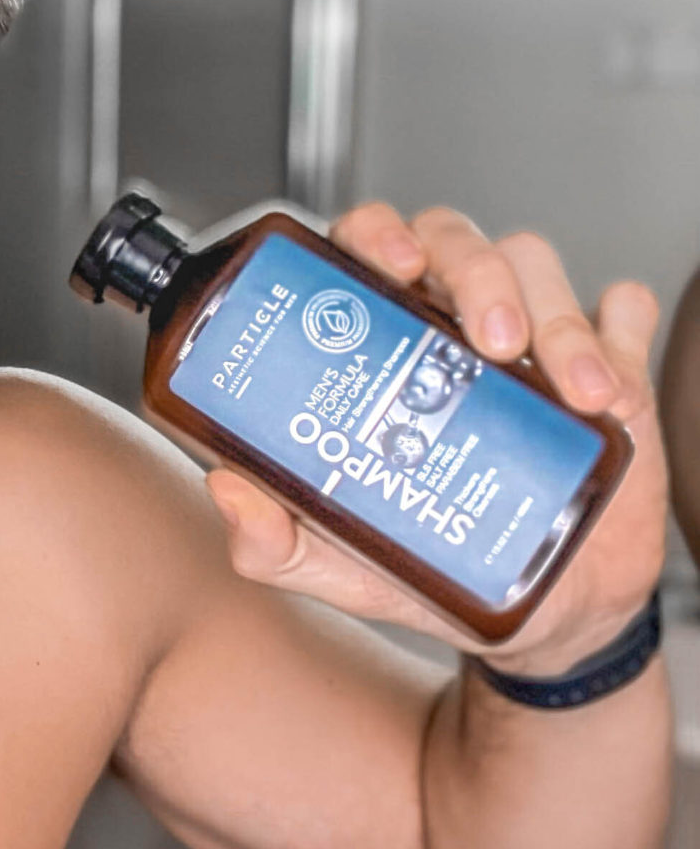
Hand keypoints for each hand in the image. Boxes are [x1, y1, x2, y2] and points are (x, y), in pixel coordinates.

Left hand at [201, 203, 666, 670]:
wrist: (539, 615)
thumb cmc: (433, 562)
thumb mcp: (345, 563)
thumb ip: (276, 540)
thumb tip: (227, 492)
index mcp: (385, 341)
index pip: (372, 247)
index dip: (380, 233)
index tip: (392, 262)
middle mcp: (453, 322)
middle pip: (459, 241)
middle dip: (479, 274)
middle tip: (488, 339)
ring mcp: (532, 336)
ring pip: (539, 269)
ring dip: (558, 320)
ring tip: (568, 387)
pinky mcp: (607, 362)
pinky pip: (619, 314)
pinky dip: (619, 332)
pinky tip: (610, 382)